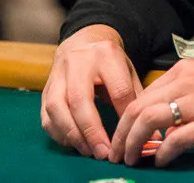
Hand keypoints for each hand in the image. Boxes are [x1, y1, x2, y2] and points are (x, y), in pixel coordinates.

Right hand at [41, 25, 142, 160]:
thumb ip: (135, 96)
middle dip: (92, 131)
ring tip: (88, 151)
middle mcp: (78, 62)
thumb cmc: (110, 62)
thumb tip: (147, 130)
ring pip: (57, 108)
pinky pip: (46, 115)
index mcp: (106, 54)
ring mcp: (57, 74)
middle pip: (80, 100)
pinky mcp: (45, 88)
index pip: (118, 89)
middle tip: (103, 153)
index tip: (131, 134)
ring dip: (72, 134)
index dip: (125, 115)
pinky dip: (58, 133)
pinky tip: (73, 142)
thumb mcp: (127, 69)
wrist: (83, 41)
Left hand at [110, 55, 193, 167]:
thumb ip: (184, 93)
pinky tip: (161, 161)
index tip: (121, 137)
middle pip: (137, 108)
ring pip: (148, 121)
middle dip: (120, 134)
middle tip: (116, 154)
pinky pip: (174, 140)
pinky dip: (162, 153)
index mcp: (184, 71)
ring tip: (131, 160)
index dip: (125, 120)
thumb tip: (159, 119)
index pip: (140, 95)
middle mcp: (186, 82)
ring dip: (133, 144)